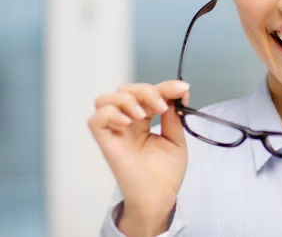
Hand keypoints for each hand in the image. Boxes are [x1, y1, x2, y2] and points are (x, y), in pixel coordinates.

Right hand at [88, 80, 190, 234]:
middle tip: (162, 106)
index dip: (165, 87)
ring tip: (144, 114)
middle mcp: (126, 123)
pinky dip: (111, 114)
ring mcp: (115, 132)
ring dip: (127, 99)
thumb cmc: (166, 174)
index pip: (147, 93)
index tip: (183, 90)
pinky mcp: (107, 143)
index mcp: (143, 121)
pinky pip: (96, 120)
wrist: (160, 197)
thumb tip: (176, 95)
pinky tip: (129, 122)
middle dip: (147, 90)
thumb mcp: (176, 139)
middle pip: (125, 90)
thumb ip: (173, 117)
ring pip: (105, 99)